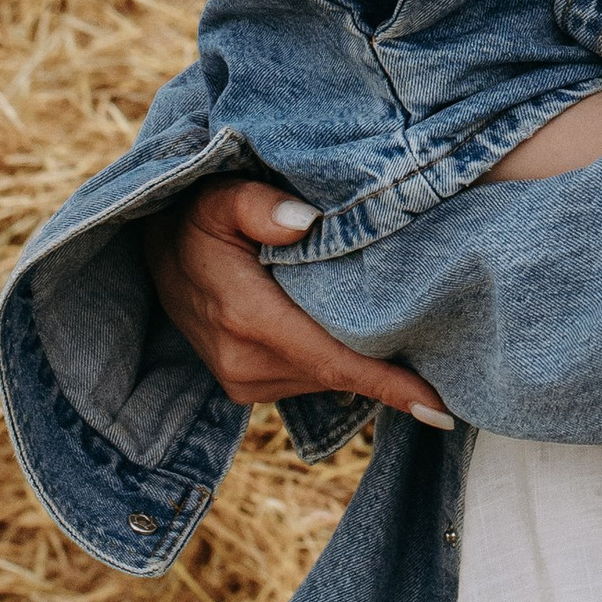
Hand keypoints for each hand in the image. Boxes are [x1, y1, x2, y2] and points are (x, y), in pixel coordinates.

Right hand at [150, 178, 454, 424]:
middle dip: (390, 370)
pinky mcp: (243, 384)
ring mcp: (241, 379)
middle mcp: (243, 363)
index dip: (388, 384)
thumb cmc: (195, 214)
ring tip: (414, 340)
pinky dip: (337, 364)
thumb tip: (305, 221)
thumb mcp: (219, 195)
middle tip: (451, 354)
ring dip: (364, 366)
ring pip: (324, 379)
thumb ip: (258, 205)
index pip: (332, 361)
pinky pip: (307, 378)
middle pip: (337, 373)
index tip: (440, 407)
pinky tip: (365, 340)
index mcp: (245, 318)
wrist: (149, 247)